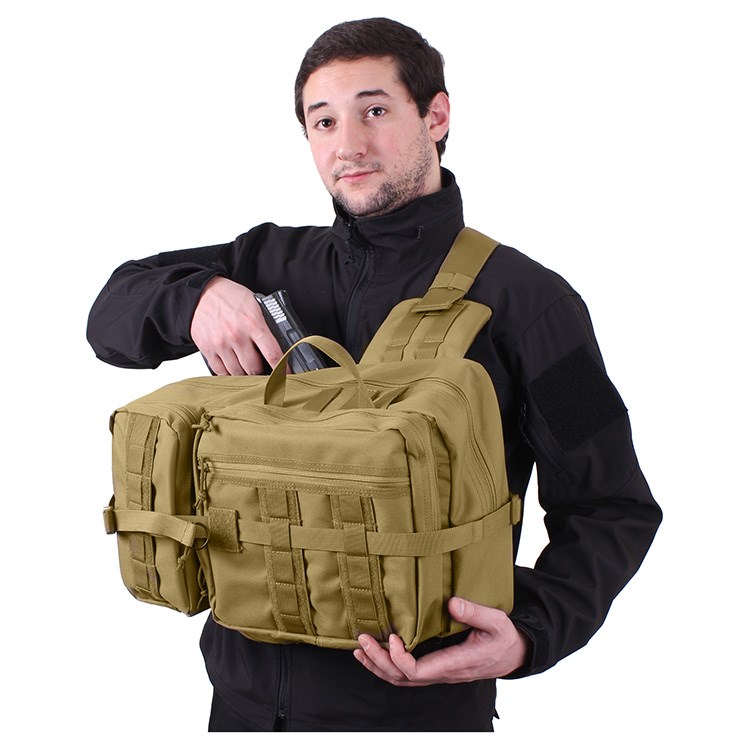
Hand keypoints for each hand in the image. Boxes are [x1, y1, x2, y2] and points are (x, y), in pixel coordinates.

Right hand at [190, 276, 283, 374]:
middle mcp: (236, 335)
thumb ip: (266, 324)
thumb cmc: (230, 297)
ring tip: (248, 370)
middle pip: (254, 368)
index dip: (282, 369)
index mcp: (253, 323)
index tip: (286, 375)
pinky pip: (220, 372)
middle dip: (262, 372)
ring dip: (245, 375)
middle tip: (265, 371)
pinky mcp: (207, 349)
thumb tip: (280, 344)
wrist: (202, 293)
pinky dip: (228, 374)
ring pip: (237, 373)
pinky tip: (233, 370)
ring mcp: (221, 344)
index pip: (272, 353)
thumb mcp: (255, 305)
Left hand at [353, 597, 529, 685]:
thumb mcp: (496, 621)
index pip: (419, 672)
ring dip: (379, 666)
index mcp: (455, 663)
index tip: (393, 638)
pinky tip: (377, 653)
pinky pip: (407, 675)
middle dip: (379, 661)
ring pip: (402, 680)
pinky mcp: (436, 667)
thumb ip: (475, 613)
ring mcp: (438, 672)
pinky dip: (388, 666)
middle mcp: (443, 672)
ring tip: (361, 649)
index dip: (400, 659)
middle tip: (363, 640)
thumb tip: (452, 603)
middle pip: (403, 679)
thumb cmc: (504, 638)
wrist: (513, 653)